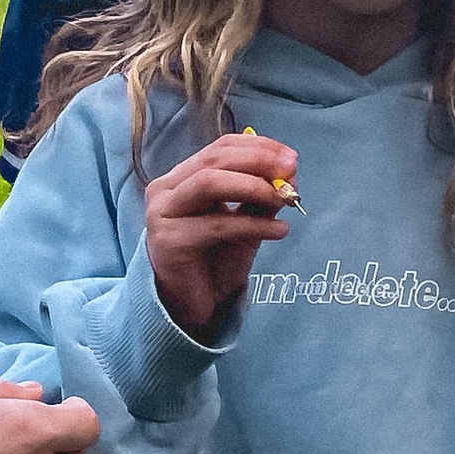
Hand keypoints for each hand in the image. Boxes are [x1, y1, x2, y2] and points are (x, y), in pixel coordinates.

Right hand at [145, 130, 296, 339]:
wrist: (192, 306)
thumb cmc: (215, 261)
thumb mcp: (243, 222)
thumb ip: (260, 197)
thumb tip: (289, 172)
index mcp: (181, 178)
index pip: (220, 148)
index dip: (258, 147)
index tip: (290, 157)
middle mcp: (165, 190)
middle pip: (214, 160)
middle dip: (258, 160)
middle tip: (291, 171)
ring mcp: (162, 214)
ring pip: (210, 183)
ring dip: (254, 187)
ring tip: (284, 199)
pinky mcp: (169, 241)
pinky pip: (217, 224)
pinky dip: (253, 225)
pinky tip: (279, 231)